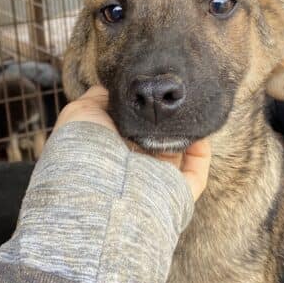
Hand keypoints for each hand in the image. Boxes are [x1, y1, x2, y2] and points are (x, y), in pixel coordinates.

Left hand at [55, 86, 210, 200]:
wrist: (98, 184)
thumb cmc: (84, 146)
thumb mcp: (81, 111)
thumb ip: (98, 98)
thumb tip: (112, 90)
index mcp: (111, 148)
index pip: (132, 126)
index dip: (142, 108)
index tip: (153, 90)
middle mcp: (133, 165)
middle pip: (157, 137)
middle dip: (167, 118)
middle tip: (174, 98)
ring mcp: (156, 181)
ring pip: (178, 153)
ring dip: (187, 132)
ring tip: (188, 110)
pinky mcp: (177, 192)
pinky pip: (196, 172)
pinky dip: (201, 152)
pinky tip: (200, 132)